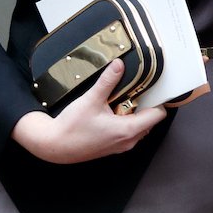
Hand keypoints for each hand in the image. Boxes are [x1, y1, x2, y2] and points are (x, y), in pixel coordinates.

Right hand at [10, 59, 166, 163]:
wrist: (52, 146)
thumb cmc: (71, 127)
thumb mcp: (91, 100)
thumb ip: (108, 81)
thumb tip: (119, 64)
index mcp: (127, 130)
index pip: (158, 115)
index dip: (159, 100)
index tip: (155, 88)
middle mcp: (128, 141)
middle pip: (151, 121)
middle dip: (146, 105)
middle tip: (136, 90)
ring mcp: (120, 146)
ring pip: (140, 127)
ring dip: (136, 114)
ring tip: (123, 99)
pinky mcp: (112, 147)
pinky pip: (129, 133)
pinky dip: (127, 121)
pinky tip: (113, 111)